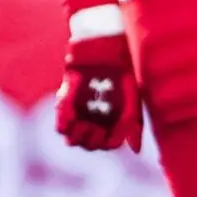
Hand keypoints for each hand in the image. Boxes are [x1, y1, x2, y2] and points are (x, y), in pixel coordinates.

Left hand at [55, 34, 141, 151]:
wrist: (106, 46)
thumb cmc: (124, 70)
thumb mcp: (134, 97)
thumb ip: (134, 124)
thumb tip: (135, 151)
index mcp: (113, 120)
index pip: (108, 143)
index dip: (108, 143)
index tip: (108, 134)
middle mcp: (96, 119)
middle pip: (90, 144)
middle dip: (92, 140)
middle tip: (95, 127)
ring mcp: (80, 112)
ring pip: (73, 139)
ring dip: (78, 136)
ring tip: (82, 124)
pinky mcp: (66, 103)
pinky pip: (61, 124)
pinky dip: (64, 123)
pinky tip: (71, 117)